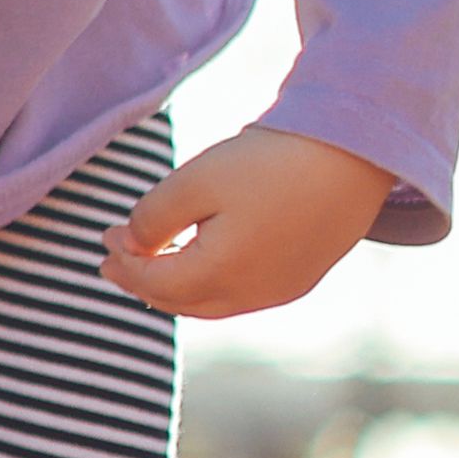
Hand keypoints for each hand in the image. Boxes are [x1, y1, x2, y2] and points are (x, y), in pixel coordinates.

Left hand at [102, 129, 395, 320]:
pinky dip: (209, 284)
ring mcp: (281, 291)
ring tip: (150, 264)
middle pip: (181, 302)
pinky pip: (241, 295)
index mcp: (222, 275)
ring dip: (176, 286)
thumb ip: (153, 218)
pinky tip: (200, 261)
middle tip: (113, 260)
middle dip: (142, 282)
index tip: (104, 234)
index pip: (155, 283)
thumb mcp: (196, 180)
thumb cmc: (270, 162)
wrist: (355, 153)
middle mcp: (253, 295)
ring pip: (212, 303)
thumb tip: (134, 246)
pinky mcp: (301, 278)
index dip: (124, 262)